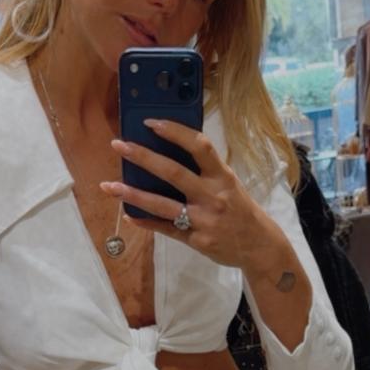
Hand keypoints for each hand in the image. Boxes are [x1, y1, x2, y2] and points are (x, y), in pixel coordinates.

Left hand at [100, 119, 275, 269]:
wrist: (260, 247)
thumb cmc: (241, 209)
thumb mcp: (229, 184)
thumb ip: (205, 171)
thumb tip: (168, 152)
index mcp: (223, 176)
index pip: (199, 146)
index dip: (175, 132)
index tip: (151, 123)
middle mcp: (212, 196)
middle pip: (173, 173)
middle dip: (143, 157)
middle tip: (118, 145)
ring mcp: (203, 220)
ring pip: (162, 205)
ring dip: (133, 194)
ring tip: (109, 186)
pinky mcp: (196, 240)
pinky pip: (165, 229)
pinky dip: (145, 221)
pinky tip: (128, 214)